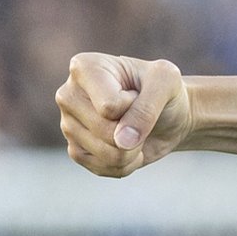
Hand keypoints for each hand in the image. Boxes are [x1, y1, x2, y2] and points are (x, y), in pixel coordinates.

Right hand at [56, 54, 192, 177]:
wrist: (168, 114)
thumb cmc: (164, 89)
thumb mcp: (166, 82)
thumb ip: (147, 107)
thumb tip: (122, 142)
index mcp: (84, 67)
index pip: (109, 106)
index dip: (135, 104)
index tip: (138, 91)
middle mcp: (68, 95)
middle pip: (104, 130)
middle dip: (134, 130)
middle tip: (139, 114)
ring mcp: (68, 124)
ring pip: (105, 153)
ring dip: (133, 149)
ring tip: (136, 131)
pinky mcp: (75, 150)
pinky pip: (102, 168)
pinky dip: (127, 163)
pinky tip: (130, 147)